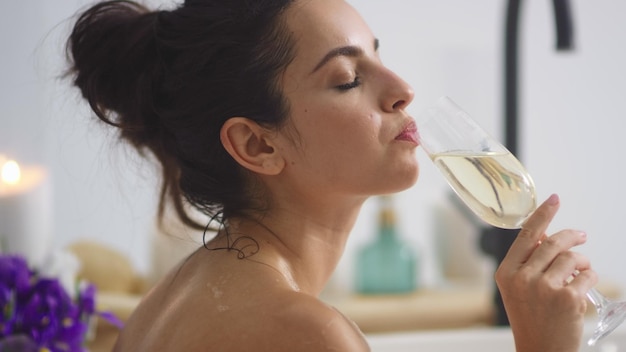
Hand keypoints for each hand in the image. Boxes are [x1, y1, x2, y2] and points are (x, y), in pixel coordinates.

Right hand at [495, 194, 597, 351]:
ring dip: (582, 262)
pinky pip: (586, 275)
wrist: (540, 351)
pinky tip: (583, 288)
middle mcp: (522, 278)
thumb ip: (527, 263)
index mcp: (505, 273)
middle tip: (582, 236)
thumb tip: (543, 236)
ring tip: (581, 273)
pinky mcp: (566, 298)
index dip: (542, 215)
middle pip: (552, 243)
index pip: (526, 236)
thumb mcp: (518, 290)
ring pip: (572, 257)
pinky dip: (590, 278)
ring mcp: (543, 288)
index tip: (554, 199)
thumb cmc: (531, 320)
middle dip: (572, 236)